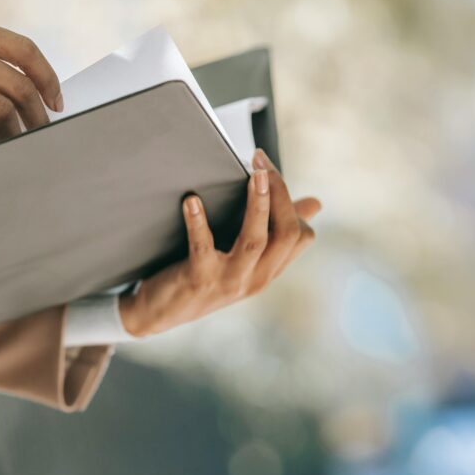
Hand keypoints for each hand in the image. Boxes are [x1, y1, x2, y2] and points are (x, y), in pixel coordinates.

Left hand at [118, 149, 320, 336]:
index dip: (290, 200)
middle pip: (286, 233)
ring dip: (258, 204)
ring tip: (254, 174)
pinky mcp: (199, 281)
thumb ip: (273, 231)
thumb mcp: (243, 257)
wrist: (159, 314)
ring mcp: (230, 281)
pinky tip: (192, 200)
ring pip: (255, 240)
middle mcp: (256, 278)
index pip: (300, 235)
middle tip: (261, 160)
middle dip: (278, 193)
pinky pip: (203, 248)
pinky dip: (198, 222)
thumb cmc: (203, 276)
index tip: (269, 169)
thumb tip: (316, 203)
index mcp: (269, 270)